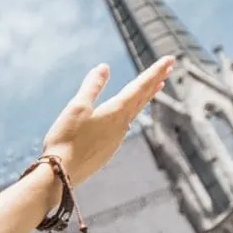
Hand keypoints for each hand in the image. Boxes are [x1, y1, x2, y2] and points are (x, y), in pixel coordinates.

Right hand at [40, 57, 173, 183]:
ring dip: (147, 97)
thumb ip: (92, 87)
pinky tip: (128, 115)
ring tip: (156, 87)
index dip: (155, 71)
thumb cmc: (66, 138)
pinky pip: (125, 125)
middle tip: (170, 67)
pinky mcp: (109, 149)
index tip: (171, 58)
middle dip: (156, 81)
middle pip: (143, 98)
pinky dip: (132, 113)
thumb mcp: (77, 107)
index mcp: (116, 111)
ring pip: (136, 112)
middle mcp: (122, 124)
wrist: (61, 173)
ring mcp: (117, 138)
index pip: (140, 86)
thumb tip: (104, 67)